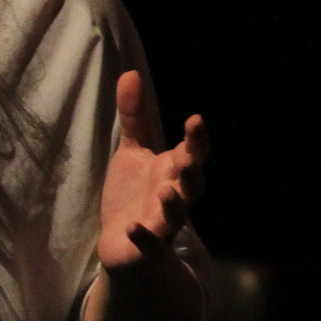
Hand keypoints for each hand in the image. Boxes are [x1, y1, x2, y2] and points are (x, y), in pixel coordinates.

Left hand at [98, 69, 207, 272]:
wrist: (123, 245)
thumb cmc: (133, 195)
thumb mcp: (132, 152)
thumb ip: (135, 117)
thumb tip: (130, 72)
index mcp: (173, 172)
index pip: (194, 154)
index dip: (197, 139)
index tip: (195, 119)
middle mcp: (174, 197)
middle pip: (193, 187)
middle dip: (192, 173)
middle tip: (188, 159)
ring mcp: (162, 225)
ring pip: (177, 218)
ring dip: (175, 206)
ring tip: (166, 193)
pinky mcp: (145, 248)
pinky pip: (149, 245)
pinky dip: (144, 237)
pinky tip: (133, 227)